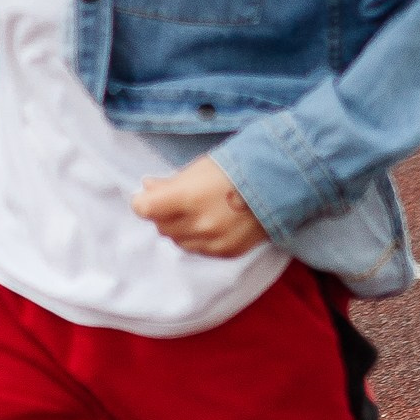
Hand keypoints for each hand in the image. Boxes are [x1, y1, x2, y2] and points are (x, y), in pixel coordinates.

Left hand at [131, 155, 267, 254]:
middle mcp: (199, 223)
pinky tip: (210, 223)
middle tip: (176, 202)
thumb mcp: (198, 168)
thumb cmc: (235, 168)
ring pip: (179, 242)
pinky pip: (199, 250)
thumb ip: (170, 183)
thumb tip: (146, 188)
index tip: (148, 197)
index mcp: (187, 197)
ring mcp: (213, 241)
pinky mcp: (226, 251)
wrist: (277, 183)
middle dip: (163, 214)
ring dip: (180, 228)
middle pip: (161, 227)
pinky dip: (198, 238)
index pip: (145, 209)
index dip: (143, 202)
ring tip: (197, 212)